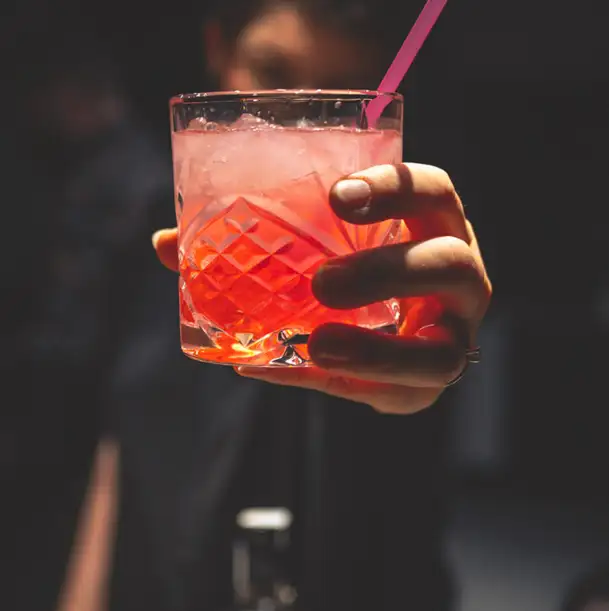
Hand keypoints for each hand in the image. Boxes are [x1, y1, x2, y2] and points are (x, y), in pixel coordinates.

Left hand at [152, 163, 490, 413]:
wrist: (388, 325)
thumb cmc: (349, 268)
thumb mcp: (316, 244)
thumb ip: (251, 243)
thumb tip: (166, 243)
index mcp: (433, 224)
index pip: (432, 191)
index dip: (393, 189)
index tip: (336, 196)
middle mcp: (459, 276)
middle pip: (447, 266)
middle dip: (386, 273)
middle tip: (322, 284)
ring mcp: (454, 334)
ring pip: (441, 353)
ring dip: (378, 354)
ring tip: (317, 348)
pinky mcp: (429, 382)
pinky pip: (397, 394)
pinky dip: (340, 387)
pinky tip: (285, 373)